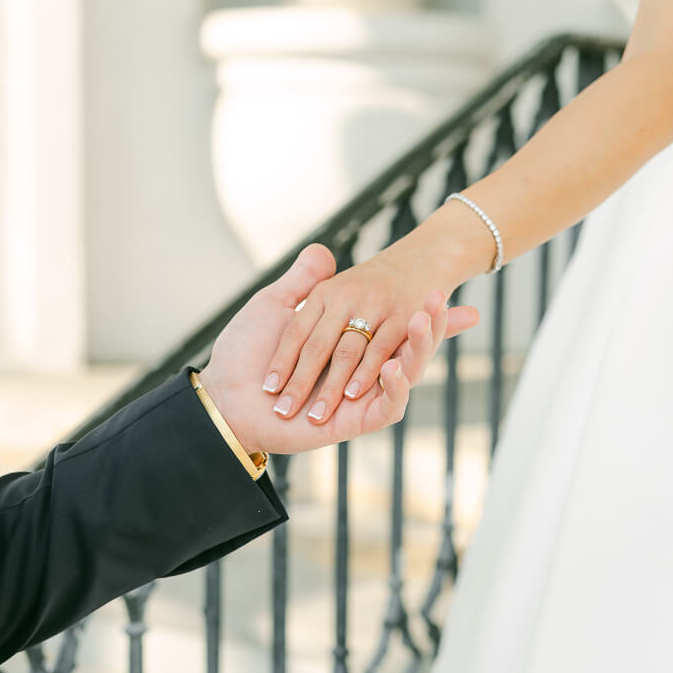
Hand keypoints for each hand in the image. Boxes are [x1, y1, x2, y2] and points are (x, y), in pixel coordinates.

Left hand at [261, 240, 479, 424]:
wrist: (227, 395)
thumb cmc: (246, 351)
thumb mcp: (276, 305)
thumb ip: (304, 282)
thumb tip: (325, 252)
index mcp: (347, 341)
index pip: (392, 321)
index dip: (419, 310)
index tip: (440, 290)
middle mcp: (358, 368)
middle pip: (408, 345)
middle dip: (432, 322)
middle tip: (445, 295)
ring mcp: (361, 394)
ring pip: (407, 371)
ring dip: (421, 345)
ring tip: (427, 317)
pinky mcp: (359, 420)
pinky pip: (390, 404)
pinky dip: (396, 385)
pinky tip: (395, 364)